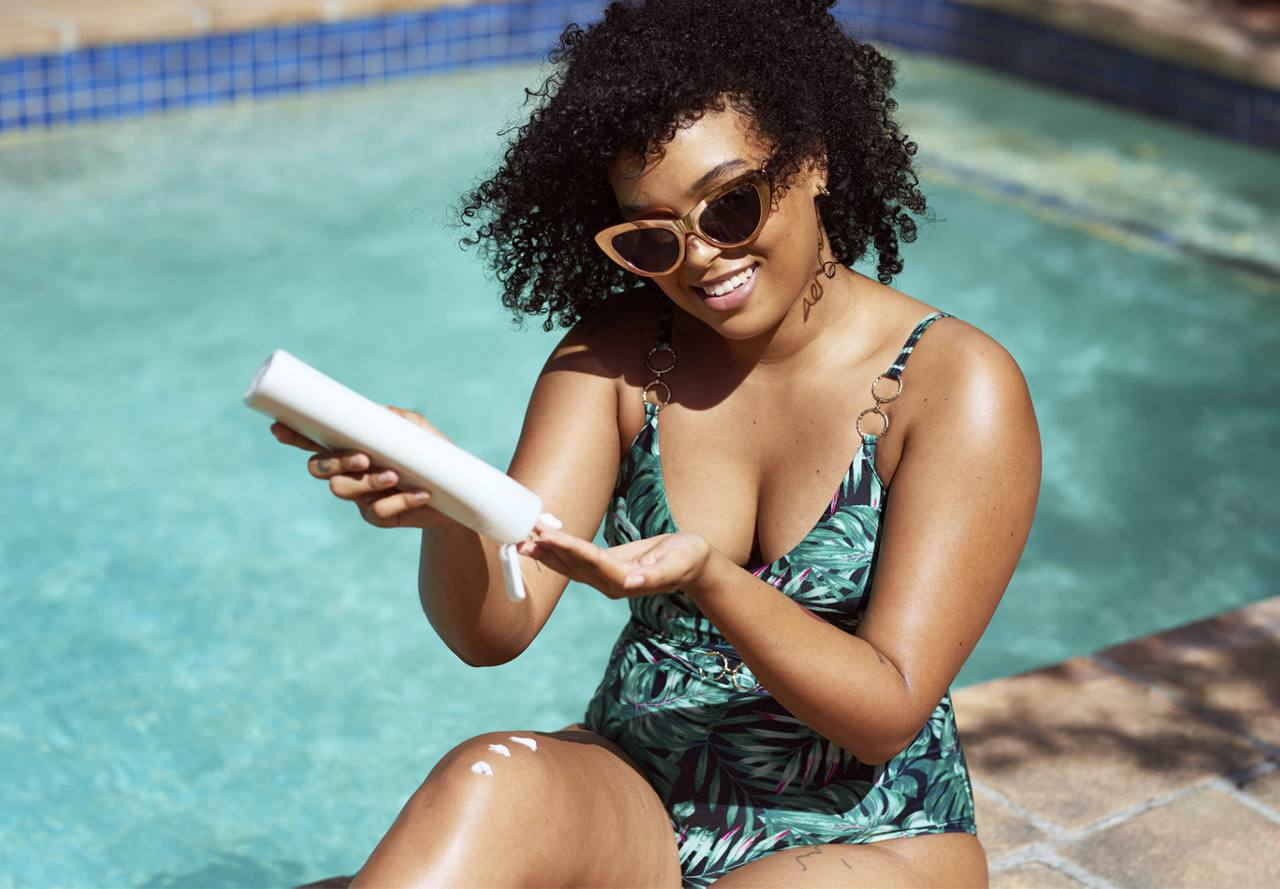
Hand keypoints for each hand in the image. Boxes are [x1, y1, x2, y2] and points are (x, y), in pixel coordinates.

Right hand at [268, 405, 455, 529]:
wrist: (456, 492)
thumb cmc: (431, 454)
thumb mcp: (416, 430)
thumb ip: (395, 419)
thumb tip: (377, 415)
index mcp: (351, 448)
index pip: (314, 441)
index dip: (293, 435)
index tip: (278, 427)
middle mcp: (348, 472)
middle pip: (319, 468)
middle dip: (336, 462)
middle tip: (364, 458)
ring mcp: (360, 496)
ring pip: (343, 490)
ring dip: (368, 482)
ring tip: (395, 475)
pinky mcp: (379, 516)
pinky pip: (378, 511)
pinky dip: (401, 500)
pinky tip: (421, 494)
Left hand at [516, 522, 713, 598]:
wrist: (693, 566)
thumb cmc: (689, 560)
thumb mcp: (678, 564)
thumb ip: (656, 576)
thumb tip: (632, 584)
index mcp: (627, 580)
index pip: (592, 561)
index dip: (569, 547)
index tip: (547, 535)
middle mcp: (611, 583)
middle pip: (574, 565)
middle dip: (549, 549)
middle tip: (523, 534)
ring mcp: (606, 578)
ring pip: (570, 566)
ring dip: (547, 552)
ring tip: (523, 539)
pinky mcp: (605, 569)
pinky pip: (575, 560)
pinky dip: (557, 550)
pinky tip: (542, 541)